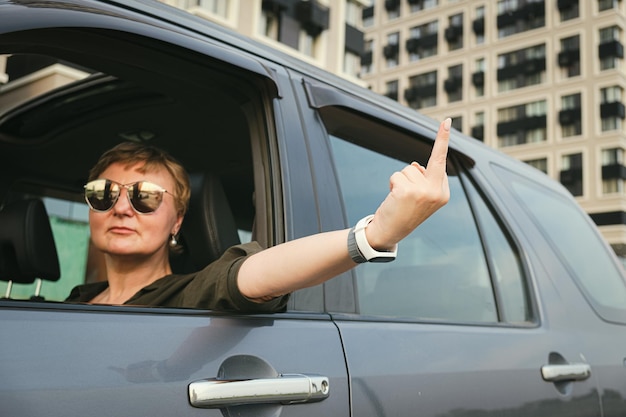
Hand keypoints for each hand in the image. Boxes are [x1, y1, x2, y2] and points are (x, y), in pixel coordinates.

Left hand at [365, 118, 450, 249]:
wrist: (389, 233)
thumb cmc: (403, 213)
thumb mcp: (420, 197)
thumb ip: (422, 180)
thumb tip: (415, 166)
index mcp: (443, 194)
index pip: (441, 163)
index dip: (442, 142)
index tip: (446, 122)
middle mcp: (437, 193)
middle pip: (427, 163)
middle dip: (441, 139)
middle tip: (446, 120)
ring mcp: (424, 192)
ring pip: (408, 170)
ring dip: (400, 181)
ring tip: (400, 199)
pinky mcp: (408, 192)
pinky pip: (397, 175)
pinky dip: (392, 183)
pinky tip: (394, 198)